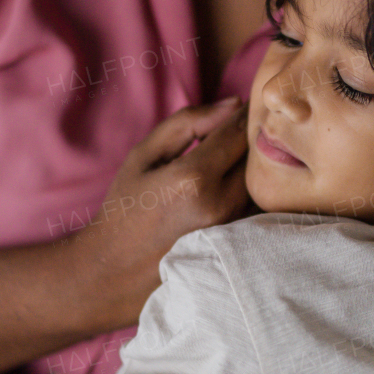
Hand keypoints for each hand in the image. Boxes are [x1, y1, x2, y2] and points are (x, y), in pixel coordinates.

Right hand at [86, 98, 249, 323]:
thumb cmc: (126, 208)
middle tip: (228, 140)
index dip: (241, 116)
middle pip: (255, 157)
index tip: (238, 110)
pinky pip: (254, 206)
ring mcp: (232, 228)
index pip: (237, 132)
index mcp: (193, 177)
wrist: (115, 270)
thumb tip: (234, 104)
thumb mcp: (145, 155)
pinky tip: (224, 193)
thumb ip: (188, 124)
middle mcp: (219, 204)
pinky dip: (245, 193)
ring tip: (223, 168)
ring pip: (258, 182)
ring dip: (247, 169)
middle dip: (246, 142)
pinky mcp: (238, 245)